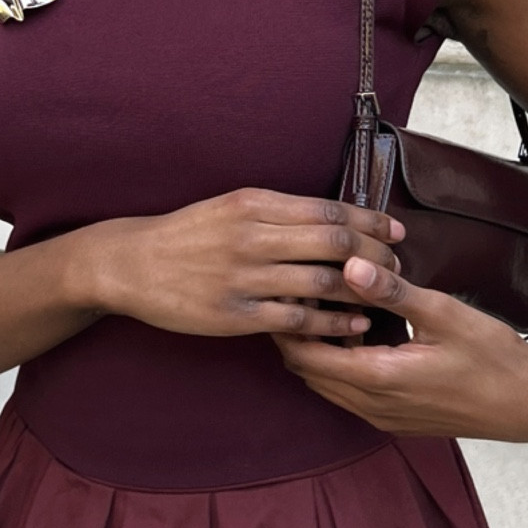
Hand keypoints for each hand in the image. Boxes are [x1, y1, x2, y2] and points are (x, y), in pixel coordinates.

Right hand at [74, 190, 405, 340]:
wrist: (131, 264)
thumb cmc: (186, 235)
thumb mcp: (229, 206)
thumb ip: (277, 211)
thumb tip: (331, 217)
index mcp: (253, 203)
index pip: (328, 209)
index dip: (369, 222)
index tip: (394, 231)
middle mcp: (252, 236)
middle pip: (335, 243)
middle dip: (375, 255)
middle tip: (397, 265)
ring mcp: (244, 277)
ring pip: (323, 282)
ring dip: (361, 290)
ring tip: (383, 295)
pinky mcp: (236, 314)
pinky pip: (297, 319)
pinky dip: (332, 323)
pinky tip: (353, 323)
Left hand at [273, 257, 527, 440]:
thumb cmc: (492, 356)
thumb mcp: (444, 314)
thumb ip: (393, 292)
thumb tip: (350, 265)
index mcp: (378, 379)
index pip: (305, 354)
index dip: (292, 320)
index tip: (297, 285)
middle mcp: (371, 406)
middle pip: (307, 371)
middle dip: (298, 332)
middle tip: (306, 291)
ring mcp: (382, 417)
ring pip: (325, 385)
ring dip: (318, 350)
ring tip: (328, 307)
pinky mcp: (394, 419)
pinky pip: (347, 394)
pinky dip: (339, 365)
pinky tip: (356, 334)